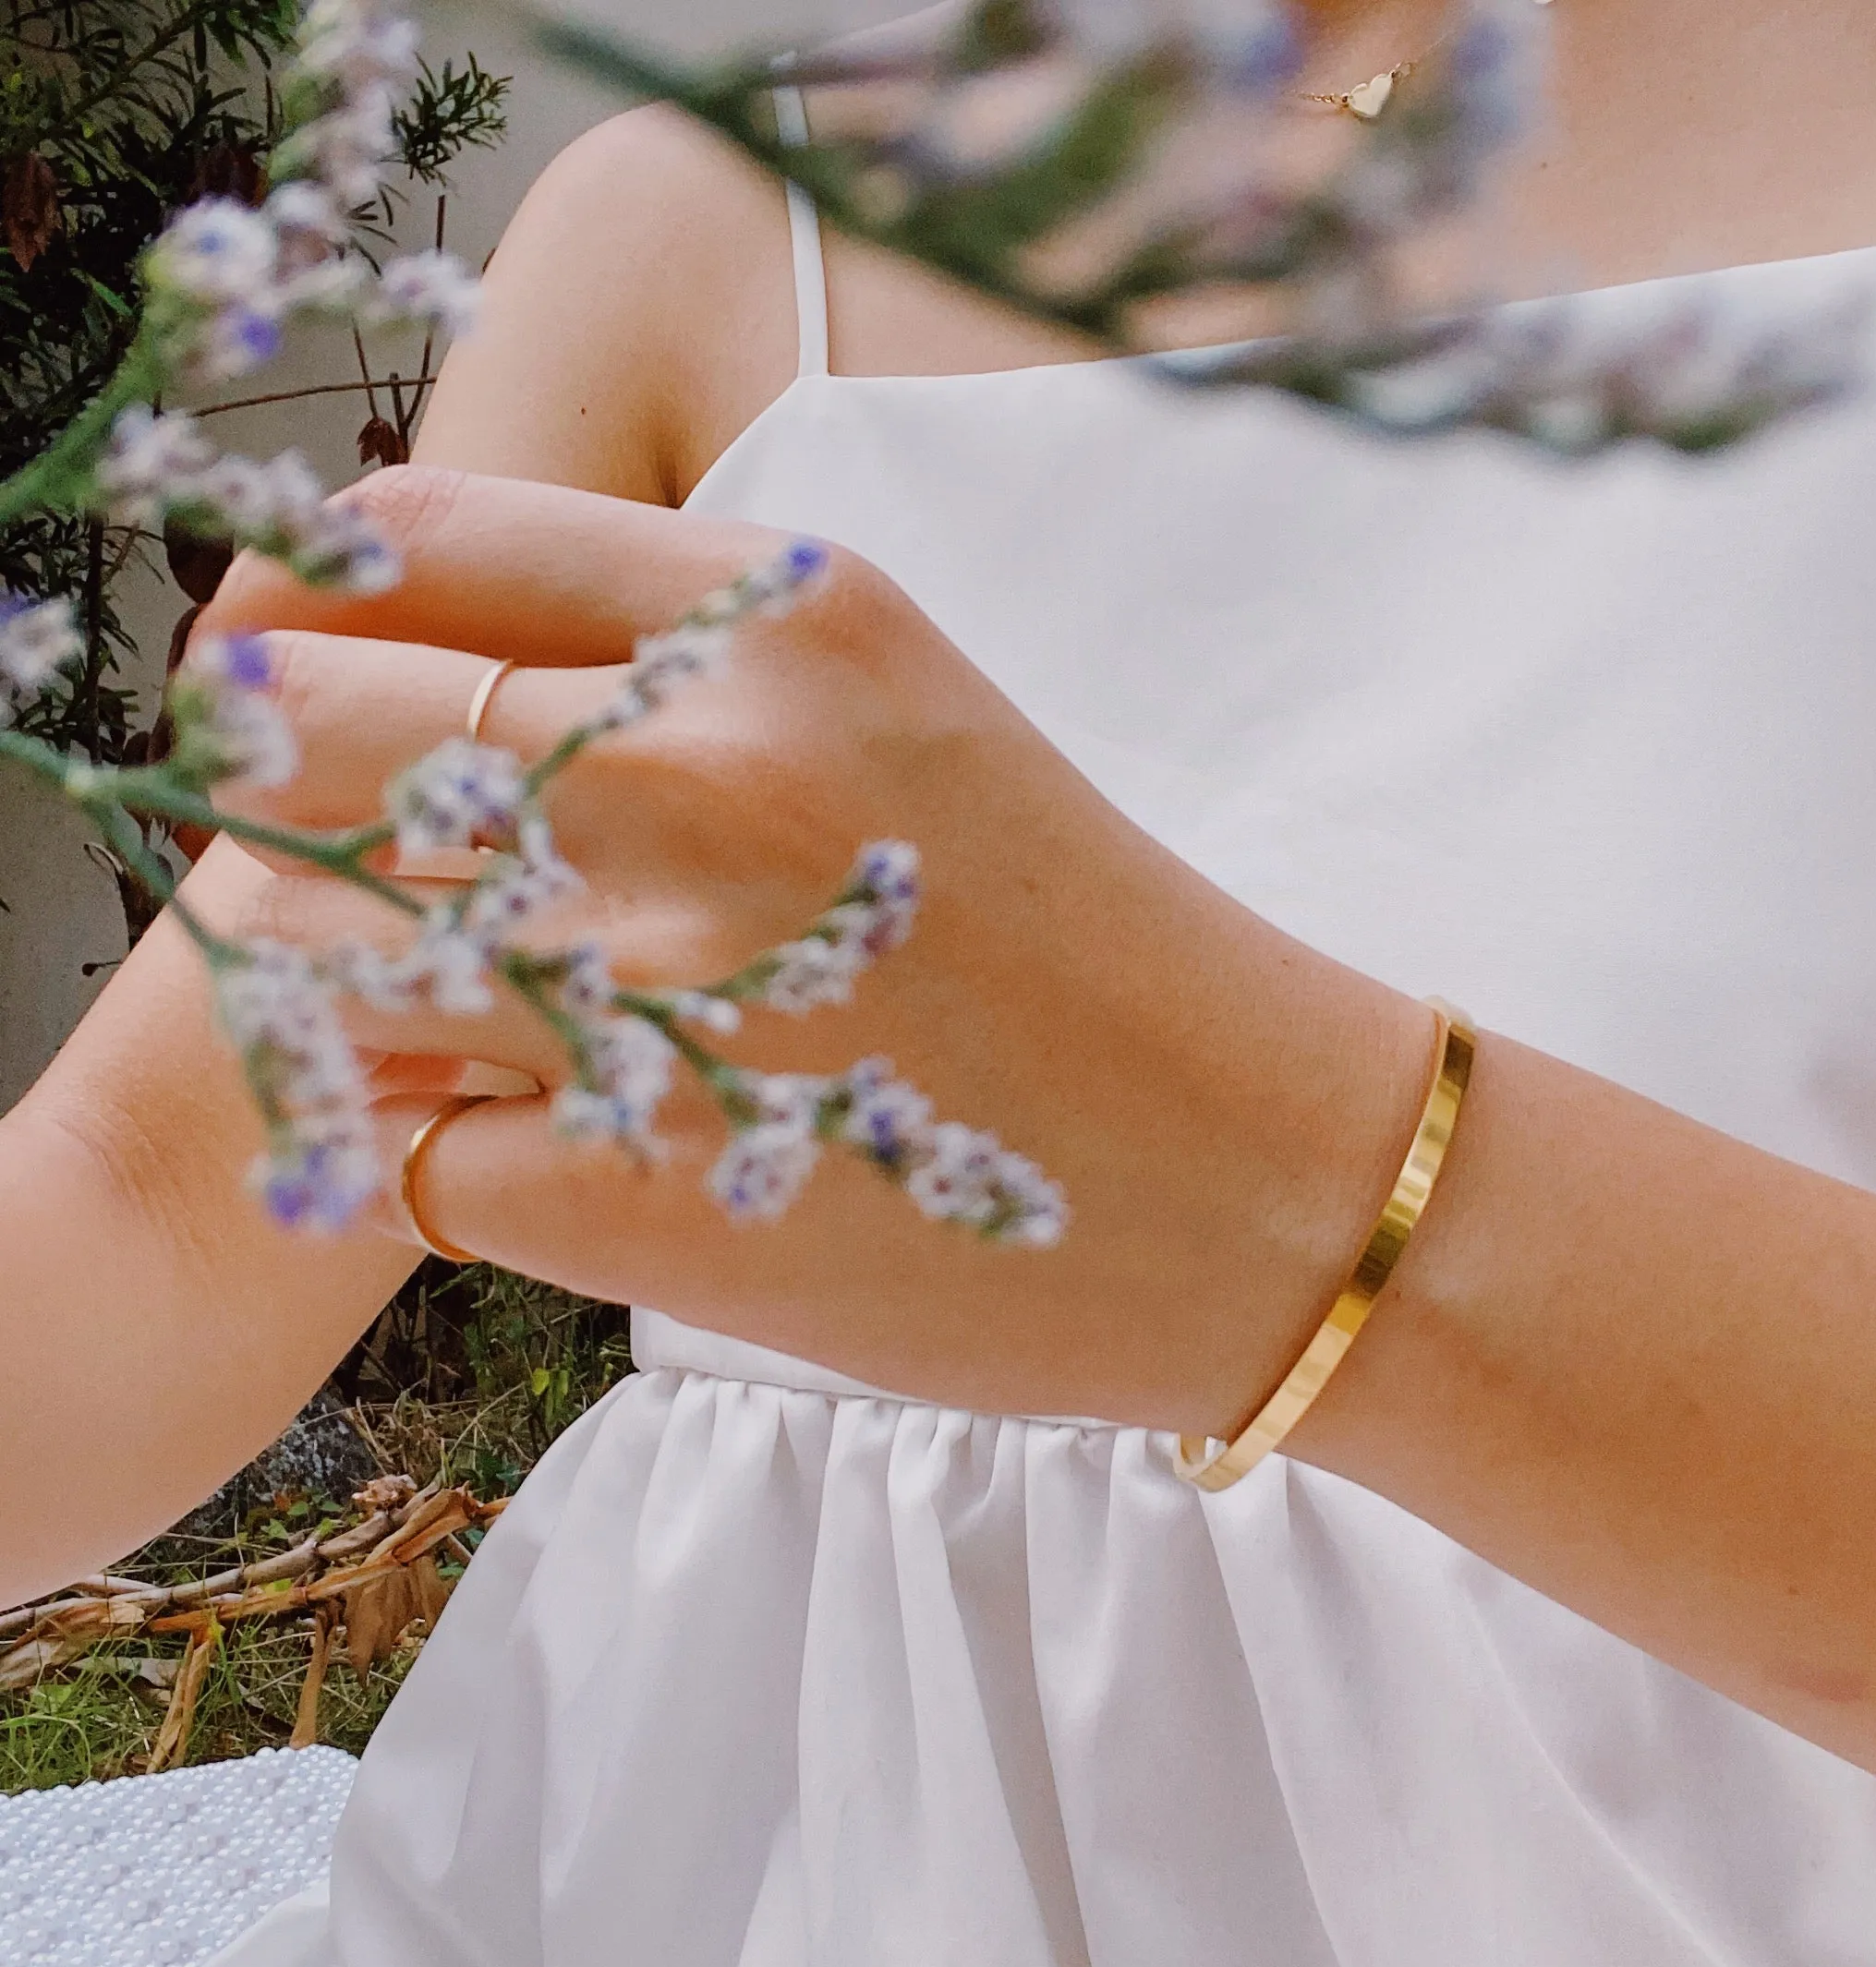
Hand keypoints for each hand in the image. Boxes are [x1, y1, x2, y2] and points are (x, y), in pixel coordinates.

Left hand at [204, 466, 1438, 1432]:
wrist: (1265, 1177)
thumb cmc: (1097, 949)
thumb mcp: (911, 717)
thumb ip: (680, 666)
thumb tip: (403, 682)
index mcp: (788, 615)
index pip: (408, 538)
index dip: (297, 610)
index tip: (281, 677)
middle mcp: (705, 769)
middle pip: (307, 732)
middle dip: (283, 798)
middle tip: (342, 865)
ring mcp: (663, 983)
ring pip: (317, 953)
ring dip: (348, 988)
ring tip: (461, 1023)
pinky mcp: (646, 1192)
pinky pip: (403, 1155)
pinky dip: (446, 1156)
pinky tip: (570, 1152)